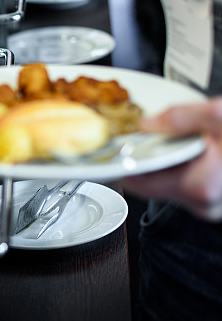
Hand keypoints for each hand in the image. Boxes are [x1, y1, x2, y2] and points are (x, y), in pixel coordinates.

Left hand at [119, 99, 221, 220]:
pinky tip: (186, 149)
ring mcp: (209, 205)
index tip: (110, 144)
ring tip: (167, 139)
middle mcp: (203, 204)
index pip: (136, 180)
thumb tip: (148, 123)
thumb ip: (180, 117)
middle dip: (144, 158)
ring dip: (163, 162)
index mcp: (199, 187)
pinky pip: (184, 183)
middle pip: (150, 182)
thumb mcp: (220, 115)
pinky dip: (180, 166)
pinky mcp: (214, 200)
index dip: (121, 159)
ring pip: (167, 183)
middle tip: (139, 134)